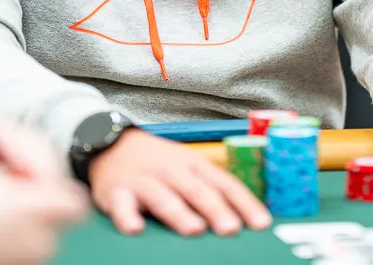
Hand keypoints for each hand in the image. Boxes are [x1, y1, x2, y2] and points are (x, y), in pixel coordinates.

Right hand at [88, 128, 271, 236]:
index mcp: (194, 164)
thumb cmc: (158, 163)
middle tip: (231, 228)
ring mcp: (144, 180)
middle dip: (215, 209)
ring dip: (179, 213)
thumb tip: (245, 218)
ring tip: (194, 229)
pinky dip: (127, 217)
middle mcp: (171, 170)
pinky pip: (121, 206)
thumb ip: (212, 189)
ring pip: (163, 196)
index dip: (244, 203)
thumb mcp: (188, 168)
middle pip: (197, 190)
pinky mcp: (116, 192)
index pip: (224, 183)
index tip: (261, 224)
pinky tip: (135, 229)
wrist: (111, 143)